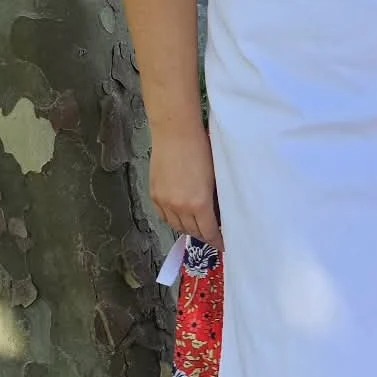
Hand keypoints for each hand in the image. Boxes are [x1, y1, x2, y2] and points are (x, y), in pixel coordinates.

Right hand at [150, 124, 221, 249]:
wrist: (175, 132)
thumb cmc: (202, 149)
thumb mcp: (215, 177)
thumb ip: (215, 198)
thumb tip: (217, 213)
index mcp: (199, 203)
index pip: (208, 232)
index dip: (216, 241)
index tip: (223, 244)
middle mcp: (180, 207)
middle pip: (192, 232)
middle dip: (203, 235)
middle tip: (212, 235)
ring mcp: (164, 201)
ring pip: (176, 226)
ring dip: (187, 229)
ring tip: (197, 227)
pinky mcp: (153, 194)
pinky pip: (163, 216)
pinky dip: (173, 220)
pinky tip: (180, 217)